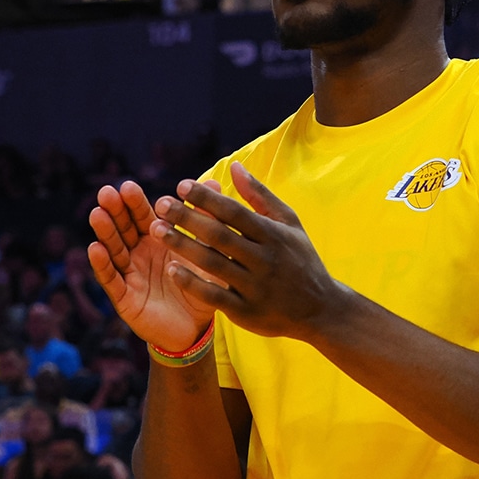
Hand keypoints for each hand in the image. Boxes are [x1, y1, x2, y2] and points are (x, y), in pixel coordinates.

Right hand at [88, 181, 214, 350]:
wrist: (196, 328)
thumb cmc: (201, 286)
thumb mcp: (207, 253)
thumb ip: (208, 220)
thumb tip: (216, 184)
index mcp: (158, 239)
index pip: (142, 216)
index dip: (134, 202)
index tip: (128, 186)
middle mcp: (139, 253)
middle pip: (123, 227)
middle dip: (114, 210)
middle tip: (107, 193)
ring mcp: (129, 274)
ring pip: (114, 249)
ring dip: (105, 232)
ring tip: (97, 214)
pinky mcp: (124, 297)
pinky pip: (111, 279)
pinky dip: (103, 264)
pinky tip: (95, 249)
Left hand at [151, 161, 342, 340]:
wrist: (321, 309)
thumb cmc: (300, 259)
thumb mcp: (288, 223)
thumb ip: (260, 195)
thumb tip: (233, 165)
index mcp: (274, 235)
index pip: (235, 212)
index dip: (207, 198)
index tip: (181, 186)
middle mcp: (265, 260)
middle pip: (220, 235)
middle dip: (187, 218)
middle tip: (160, 204)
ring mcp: (256, 288)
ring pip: (213, 264)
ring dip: (182, 246)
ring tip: (156, 230)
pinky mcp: (247, 313)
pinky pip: (215, 296)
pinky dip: (193, 283)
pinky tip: (172, 269)